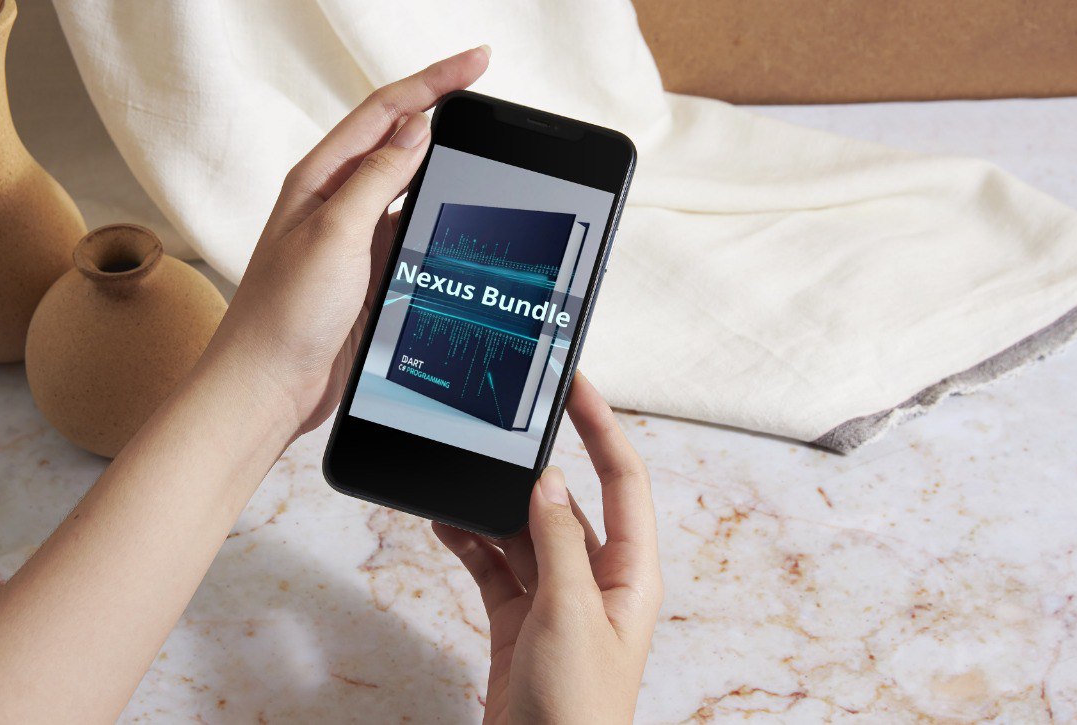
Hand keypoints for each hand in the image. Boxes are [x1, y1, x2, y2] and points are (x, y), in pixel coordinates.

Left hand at [204, 46, 489, 437]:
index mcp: (319, 178)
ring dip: (443, 171)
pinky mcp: (367, 274)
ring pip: (410, 189)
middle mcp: (335, 201)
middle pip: (400, 140)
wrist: (267, 387)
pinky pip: (412, 234)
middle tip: (489, 99)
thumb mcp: (334, 235)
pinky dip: (437, 221)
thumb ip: (377, 179)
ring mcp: (353, 238)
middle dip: (445, 114)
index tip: (479, 62)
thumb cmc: (282, 314)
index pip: (387, 110)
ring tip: (484, 157)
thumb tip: (417, 128)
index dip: (436, 81)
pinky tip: (459, 224)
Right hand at [434, 374, 662, 724]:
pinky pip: (494, 568)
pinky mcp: (519, 623)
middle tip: (506, 422)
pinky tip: (446, 522)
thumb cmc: (576, 710)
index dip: (602, 426)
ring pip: (524, 534)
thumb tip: (550, 482)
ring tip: (463, 474)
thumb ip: (559, 542)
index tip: (577, 385)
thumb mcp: (571, 613)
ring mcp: (556, 603)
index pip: (622, 479)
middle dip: (535, 465)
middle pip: (568, 502)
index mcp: (631, 575)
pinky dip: (470, 544)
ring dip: (493, 507)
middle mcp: (597, 582)